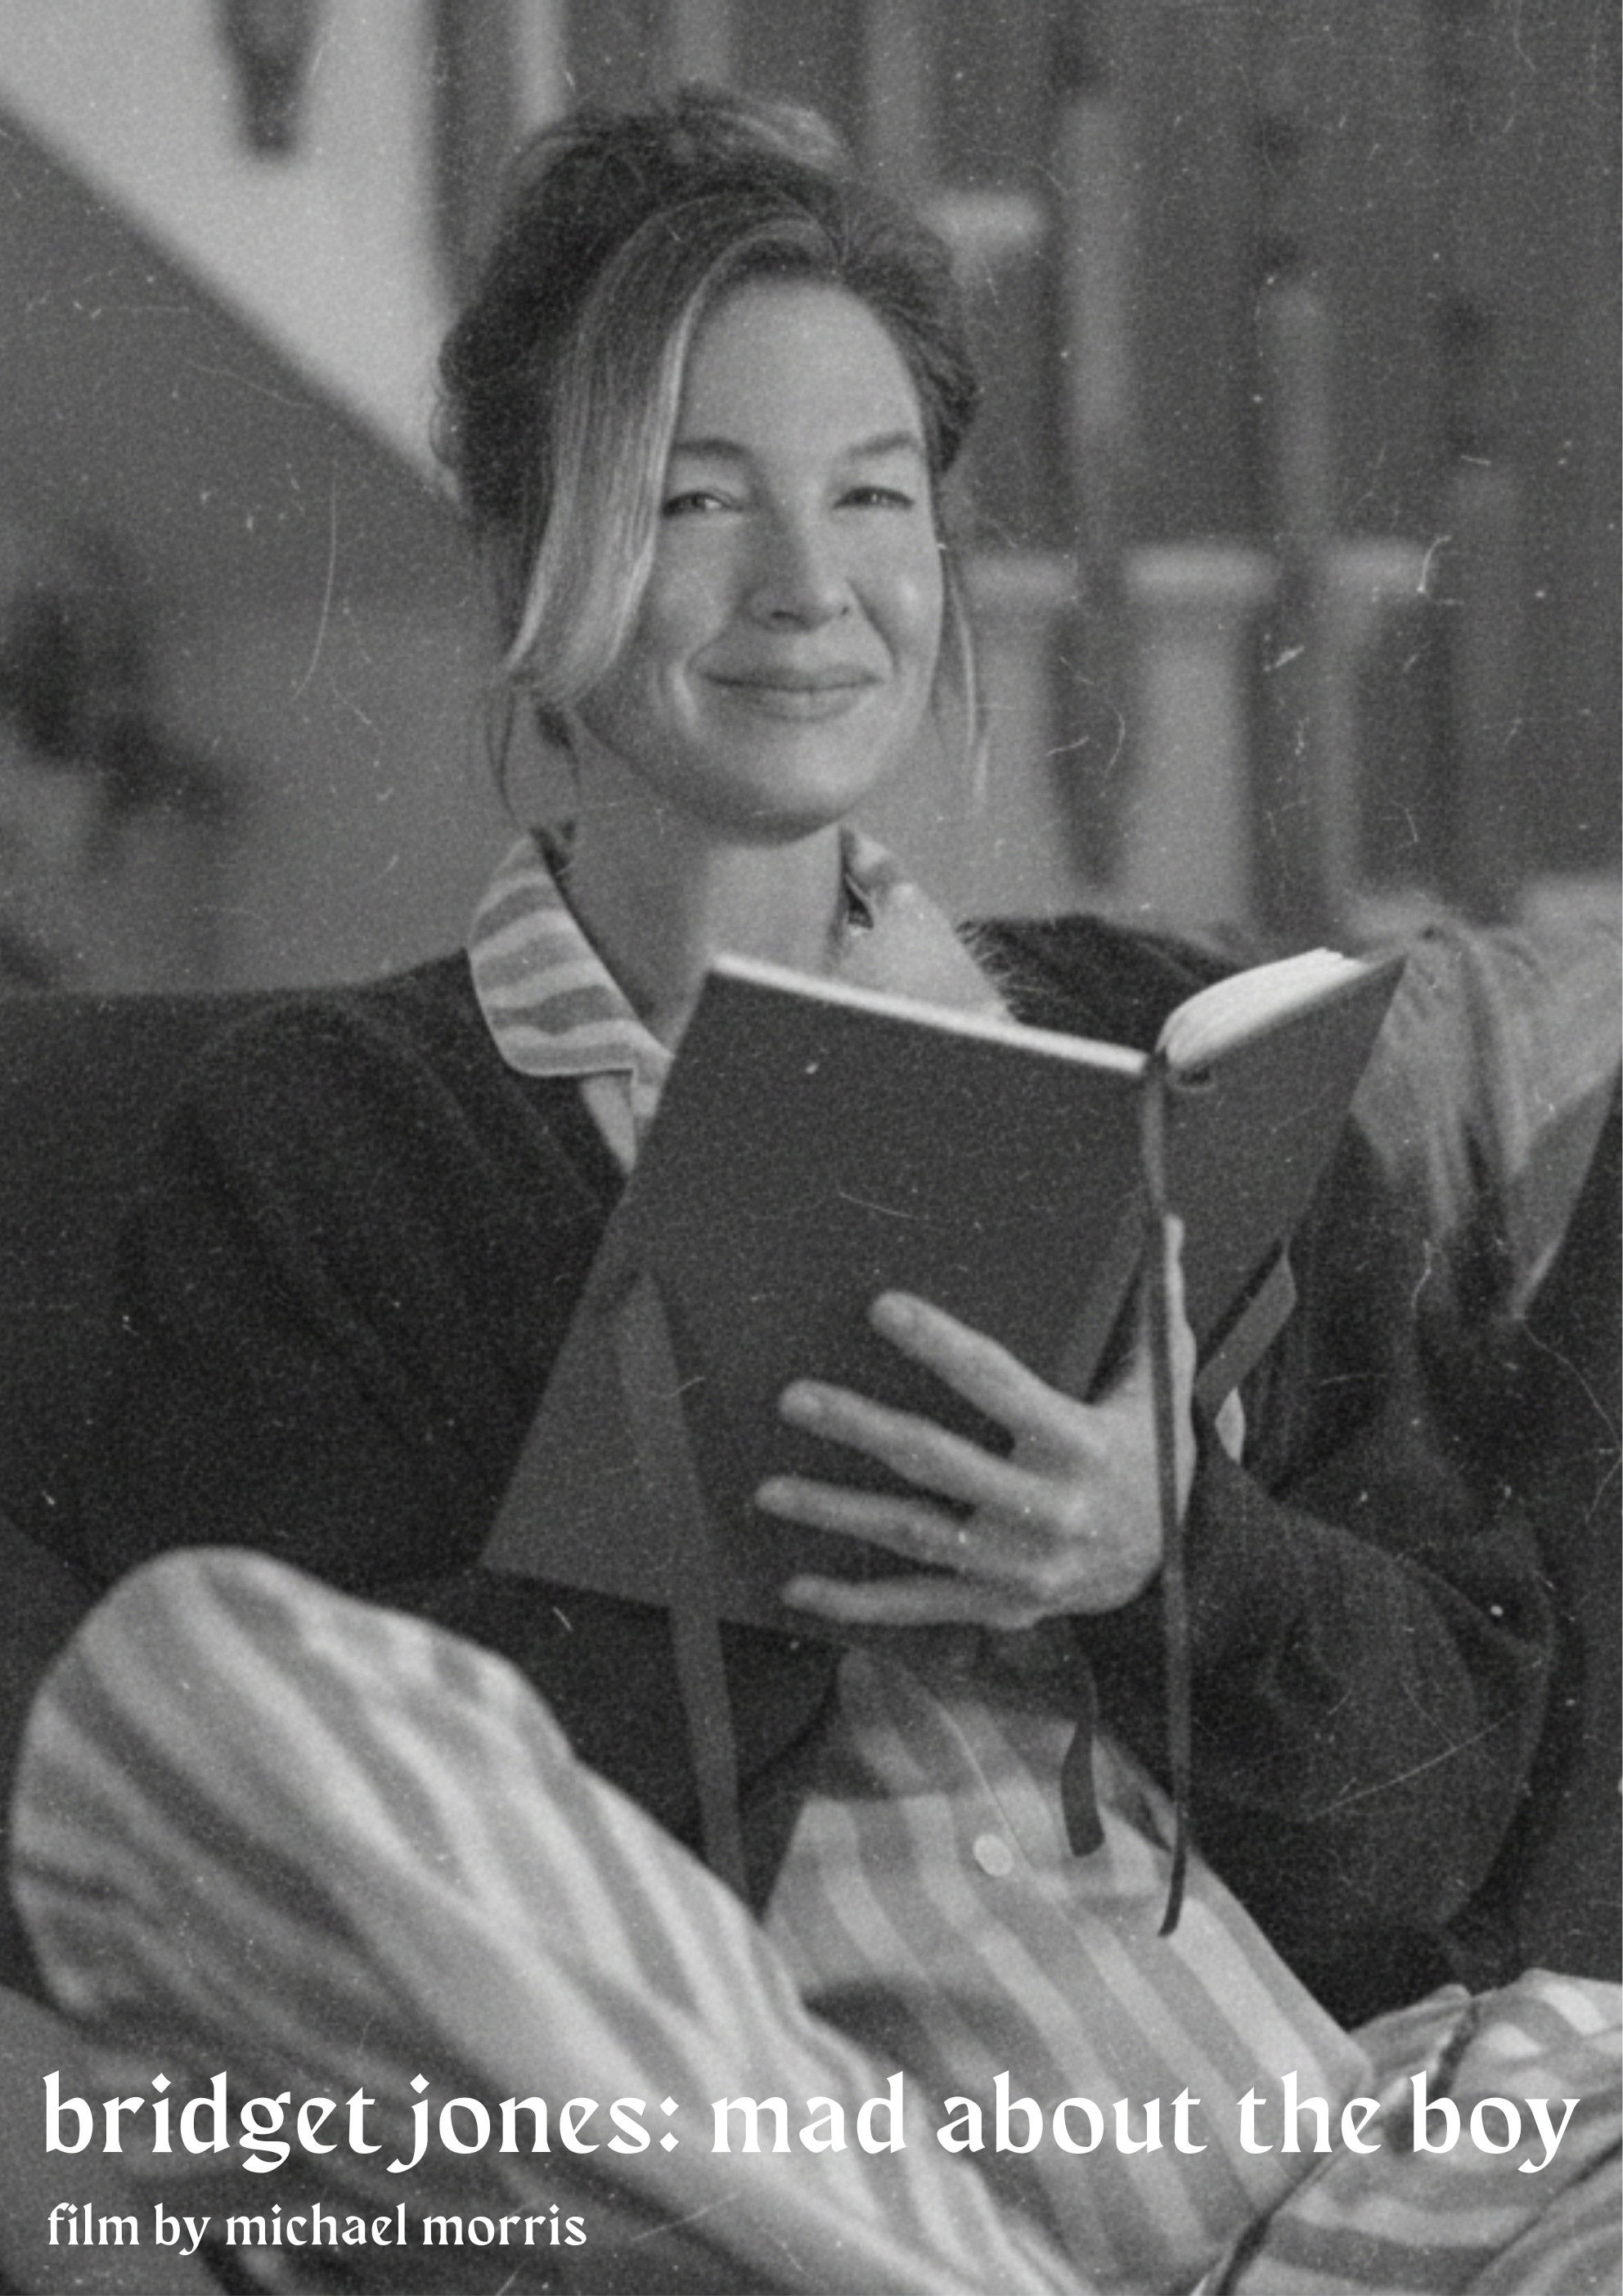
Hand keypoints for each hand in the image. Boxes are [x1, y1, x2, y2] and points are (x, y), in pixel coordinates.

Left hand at [755, 1221, 1197, 1631]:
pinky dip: (854, 1604)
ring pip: (913, 1536)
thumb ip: (1156, 1305)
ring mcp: (1016, 1564)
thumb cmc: (1154, 1457)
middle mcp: (1045, 1508)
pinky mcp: (996, 1603)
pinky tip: (795, 1586)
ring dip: (837, 1513)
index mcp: (1079, 1443)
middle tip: (794, 1397)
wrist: (1179, 1568)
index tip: (882, 1308)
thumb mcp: (1163, 1386)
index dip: (939, 1345)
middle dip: (862, 1428)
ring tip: (768, 1489)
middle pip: (938, 1462)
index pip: (998, 1383)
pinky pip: (916, 1606)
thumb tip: (1166, 1220)